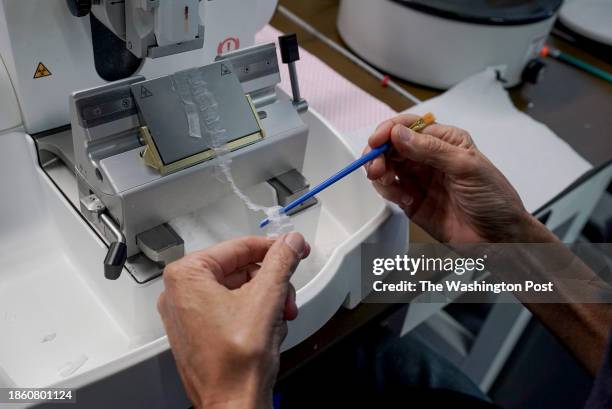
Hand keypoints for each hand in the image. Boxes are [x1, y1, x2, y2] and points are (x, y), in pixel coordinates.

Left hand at [157, 233, 309, 408]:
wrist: (233, 404)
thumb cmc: (235, 363)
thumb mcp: (266, 298)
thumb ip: (281, 262)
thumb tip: (290, 243)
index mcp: (186, 276)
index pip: (238, 247)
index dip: (273, 247)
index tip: (293, 247)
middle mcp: (180, 293)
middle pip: (239, 269)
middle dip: (271, 282)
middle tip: (288, 292)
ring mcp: (188, 314)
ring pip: (239, 290)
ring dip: (267, 300)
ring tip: (280, 315)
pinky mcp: (200, 331)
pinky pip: (232, 309)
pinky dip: (255, 314)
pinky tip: (269, 328)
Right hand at [365, 114, 540, 242]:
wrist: (498, 239)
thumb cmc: (494, 199)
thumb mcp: (466, 167)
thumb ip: (431, 149)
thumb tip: (399, 134)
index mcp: (445, 141)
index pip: (410, 127)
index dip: (390, 131)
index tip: (377, 141)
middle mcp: (429, 157)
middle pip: (392, 146)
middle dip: (379, 153)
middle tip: (375, 166)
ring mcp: (419, 179)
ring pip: (387, 167)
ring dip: (380, 172)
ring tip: (385, 181)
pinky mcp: (411, 201)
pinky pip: (390, 190)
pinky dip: (388, 192)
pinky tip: (403, 199)